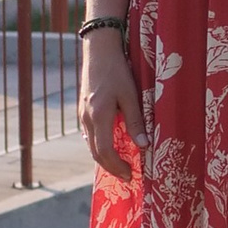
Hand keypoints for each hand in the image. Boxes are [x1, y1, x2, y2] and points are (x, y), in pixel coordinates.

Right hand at [80, 25, 143, 179]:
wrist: (98, 50)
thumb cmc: (117, 70)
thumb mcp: (130, 95)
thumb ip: (136, 121)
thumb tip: (144, 146)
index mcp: (99, 116)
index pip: (105, 151)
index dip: (117, 166)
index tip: (130, 174)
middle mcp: (87, 118)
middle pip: (96, 152)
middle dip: (111, 167)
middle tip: (127, 176)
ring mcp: (83, 114)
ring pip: (91, 144)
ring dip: (104, 158)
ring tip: (120, 166)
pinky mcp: (83, 110)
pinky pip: (90, 135)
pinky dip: (99, 146)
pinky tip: (110, 147)